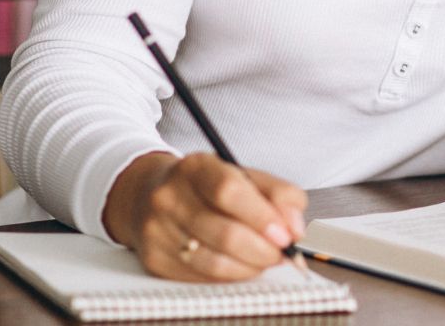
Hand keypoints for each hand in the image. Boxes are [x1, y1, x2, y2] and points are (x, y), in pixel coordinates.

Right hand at [102, 151, 307, 281]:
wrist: (149, 194)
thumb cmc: (205, 185)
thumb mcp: (242, 174)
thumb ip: (277, 193)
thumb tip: (295, 226)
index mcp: (195, 167)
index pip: (229, 191)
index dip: (262, 217)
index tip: (286, 233)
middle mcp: (169, 197)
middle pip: (224, 233)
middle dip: (264, 249)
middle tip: (282, 251)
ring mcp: (157, 230)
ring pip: (214, 262)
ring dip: (251, 266)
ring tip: (265, 258)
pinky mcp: (154, 259)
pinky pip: (202, 277)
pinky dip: (231, 274)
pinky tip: (241, 264)